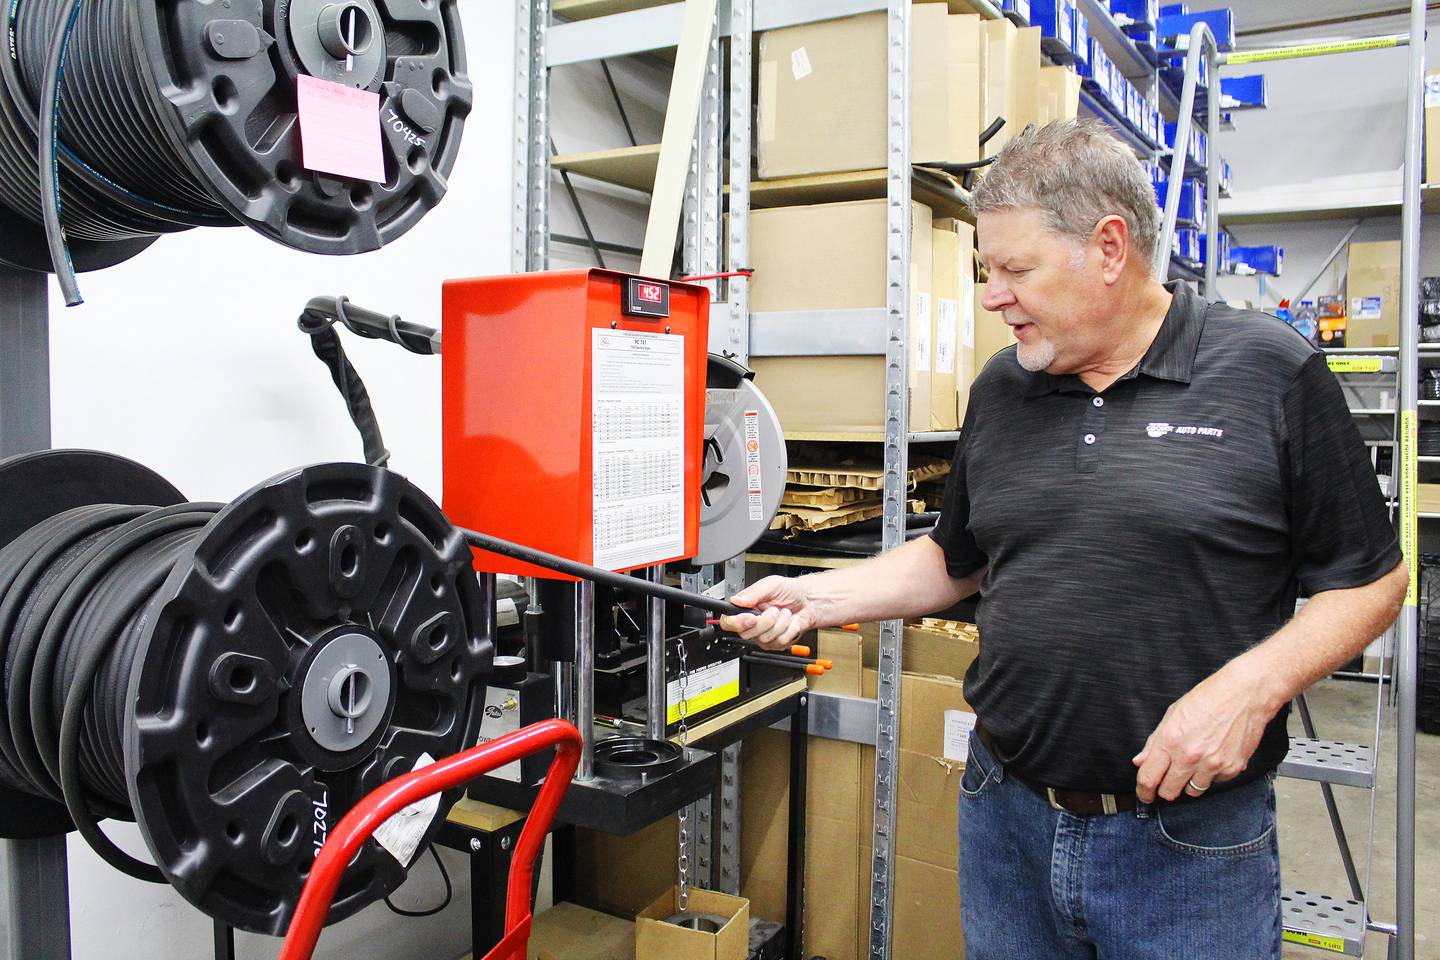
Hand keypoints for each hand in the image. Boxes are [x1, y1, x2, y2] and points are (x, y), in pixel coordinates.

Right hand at [718, 575, 817, 650]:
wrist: (807, 602)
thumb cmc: (789, 591)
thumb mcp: (772, 584)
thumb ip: (754, 592)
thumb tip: (737, 599)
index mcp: (745, 608)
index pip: (728, 622)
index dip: (737, 623)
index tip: (751, 617)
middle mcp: (752, 624)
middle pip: (746, 634)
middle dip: (765, 622)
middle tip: (774, 610)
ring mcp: (763, 635)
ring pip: (765, 639)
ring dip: (780, 624)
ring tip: (784, 613)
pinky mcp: (776, 643)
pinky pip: (780, 642)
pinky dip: (789, 629)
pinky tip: (790, 621)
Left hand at [1132, 661, 1280, 802]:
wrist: (1244, 696)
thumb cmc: (1208, 699)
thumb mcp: (1172, 715)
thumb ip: (1154, 742)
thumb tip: (1141, 761)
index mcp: (1171, 741)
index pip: (1149, 778)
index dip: (1143, 791)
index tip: (1144, 795)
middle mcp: (1191, 756)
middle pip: (1170, 792)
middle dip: (1165, 789)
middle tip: (1168, 780)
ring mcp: (1213, 765)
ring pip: (1193, 790)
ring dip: (1190, 782)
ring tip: (1194, 762)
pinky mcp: (1232, 769)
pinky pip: (1216, 782)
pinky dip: (1212, 774)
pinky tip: (1214, 756)